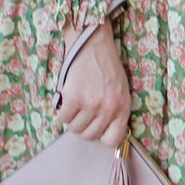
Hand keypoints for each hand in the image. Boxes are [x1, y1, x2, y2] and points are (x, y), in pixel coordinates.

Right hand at [57, 20, 131, 147]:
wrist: (93, 44)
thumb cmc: (106, 67)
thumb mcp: (121, 90)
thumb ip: (115, 112)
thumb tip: (105, 134)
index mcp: (123, 107)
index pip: (113, 140)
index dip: (101, 135)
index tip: (96, 127)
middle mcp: (108, 108)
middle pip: (89, 136)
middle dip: (84, 126)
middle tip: (82, 112)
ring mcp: (91, 104)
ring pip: (74, 129)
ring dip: (72, 119)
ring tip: (75, 104)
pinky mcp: (74, 98)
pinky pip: (62, 118)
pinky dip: (61, 112)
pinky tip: (67, 99)